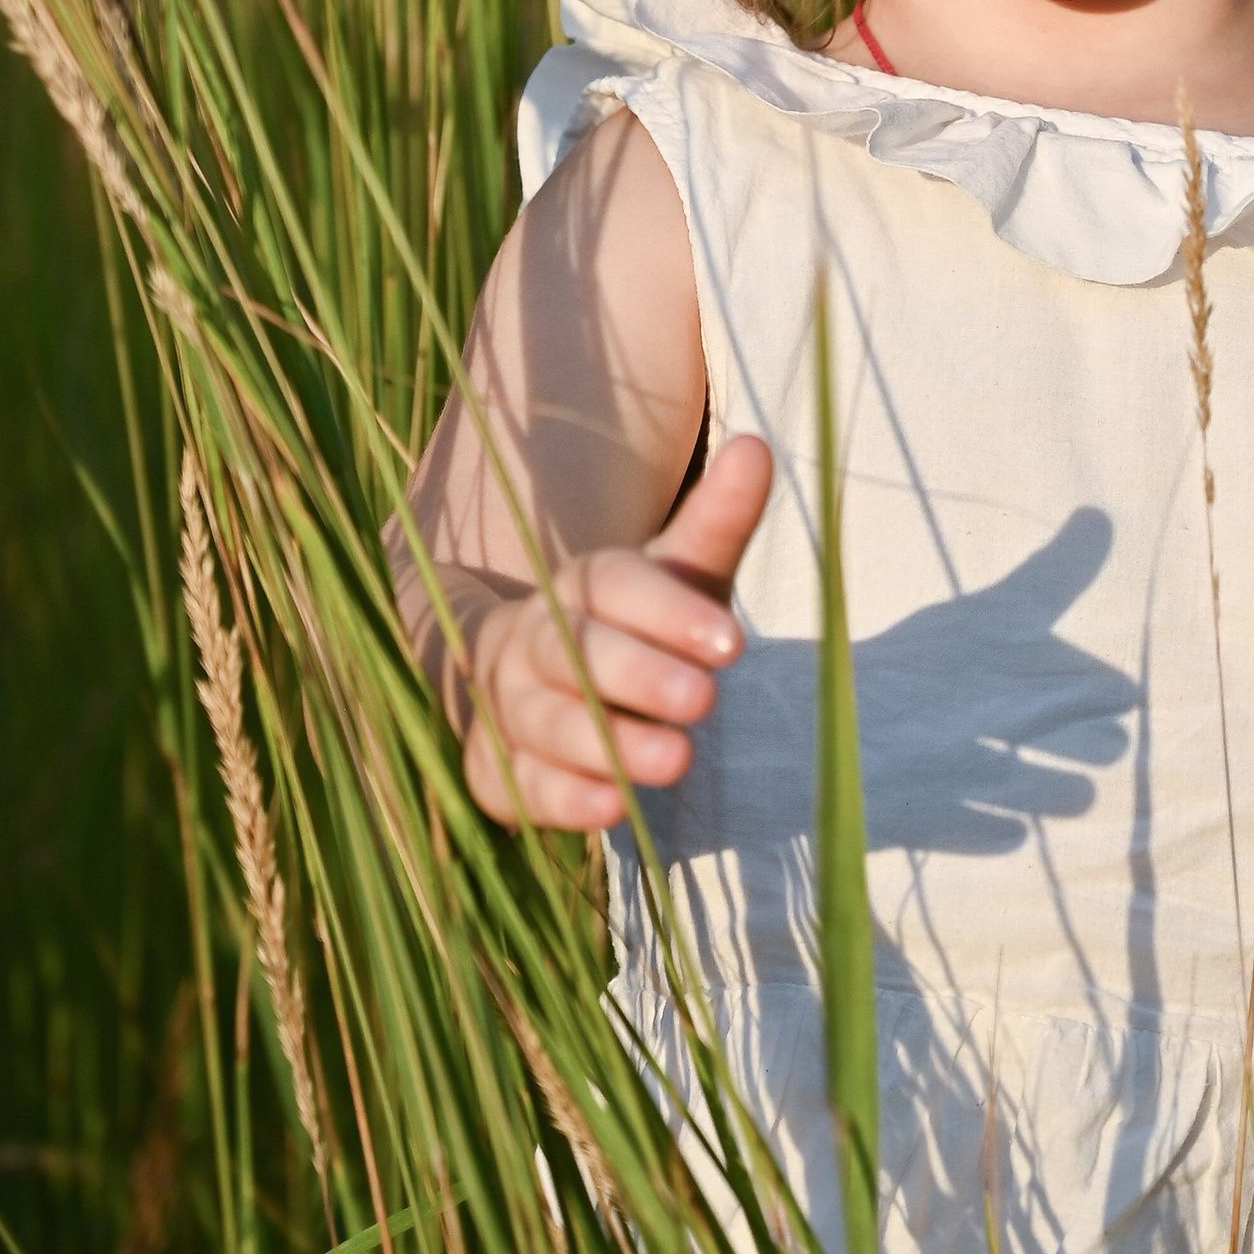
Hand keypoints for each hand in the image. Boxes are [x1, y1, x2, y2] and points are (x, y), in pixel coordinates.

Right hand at [456, 436, 773, 833]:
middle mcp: (536, 639)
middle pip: (576, 652)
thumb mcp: (675, 574)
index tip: (733, 642)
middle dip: (637, 675)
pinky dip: (562, 798)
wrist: (520, 676)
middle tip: (703, 698)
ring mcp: (508, 706)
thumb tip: (758, 446)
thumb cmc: (629, 626)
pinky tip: (611, 807)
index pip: (616, 584)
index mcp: (583, 585)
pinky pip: (520, 786)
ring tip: (675, 759)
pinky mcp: (495, 772)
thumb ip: (715, 523)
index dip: (669, 611)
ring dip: (607, 742)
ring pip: (545, 721)